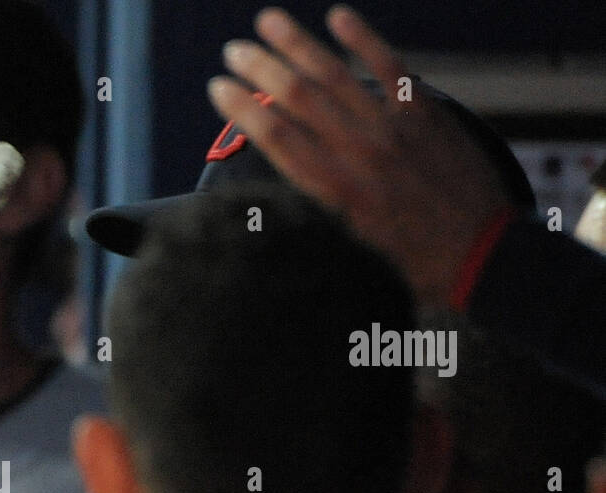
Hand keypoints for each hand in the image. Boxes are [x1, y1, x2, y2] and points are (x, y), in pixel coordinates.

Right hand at [207, 6, 512, 308]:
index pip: (276, 138)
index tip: (218, 88)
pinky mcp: (425, 114)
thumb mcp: (351, 249)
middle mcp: (359, 154)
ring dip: (297, 44)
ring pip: (335, 75)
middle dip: (260, 69)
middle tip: (234, 50)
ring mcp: (394, 129)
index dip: (243, 109)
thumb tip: (278, 193)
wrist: (480, 254)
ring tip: (268, 21)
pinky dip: (362, 39)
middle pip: (298, 99)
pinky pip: (390, 67)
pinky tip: (337, 16)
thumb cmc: (411, 263)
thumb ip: (319, 212)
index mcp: (335, 193)